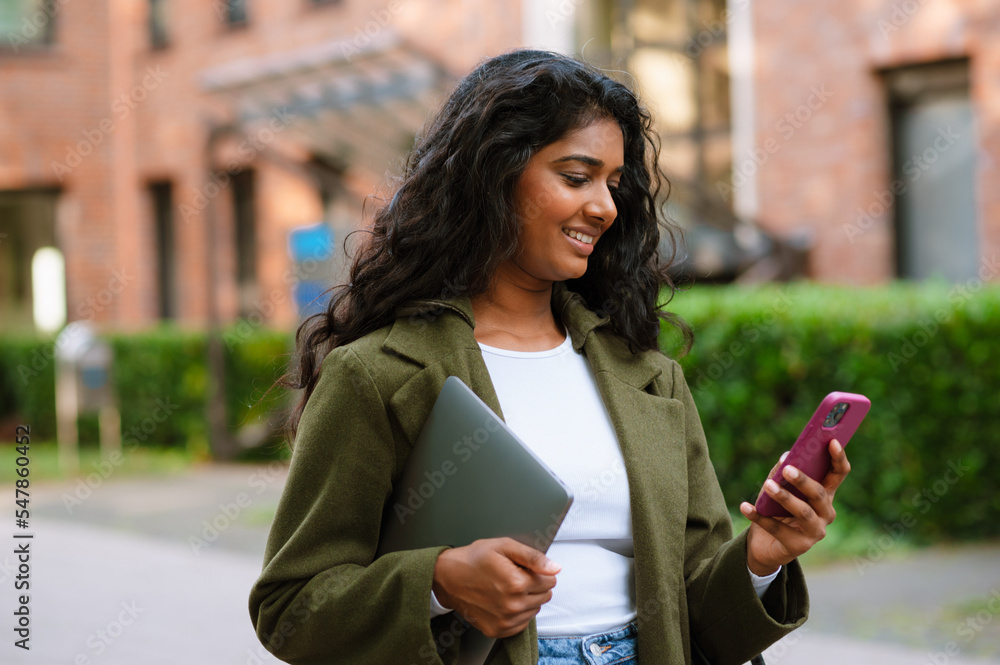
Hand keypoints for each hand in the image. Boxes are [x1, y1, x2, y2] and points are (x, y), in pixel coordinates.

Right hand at [432, 537, 559, 638]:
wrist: (448, 577)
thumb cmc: (474, 559)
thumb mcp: (504, 546)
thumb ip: (533, 557)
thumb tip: (555, 568)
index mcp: (516, 583)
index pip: (550, 580)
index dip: (539, 571)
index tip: (523, 568)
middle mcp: (512, 606)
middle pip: (545, 596)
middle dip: (534, 585)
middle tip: (513, 575)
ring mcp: (505, 621)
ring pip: (535, 610)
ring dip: (526, 599)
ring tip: (505, 588)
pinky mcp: (498, 630)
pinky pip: (522, 623)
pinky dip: (517, 612)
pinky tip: (503, 601)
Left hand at [739, 439, 851, 574]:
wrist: (765, 545)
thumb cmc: (775, 510)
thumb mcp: (778, 487)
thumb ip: (782, 471)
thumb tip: (786, 456)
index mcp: (825, 495)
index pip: (838, 474)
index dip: (838, 458)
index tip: (832, 441)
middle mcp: (826, 513)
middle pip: (819, 494)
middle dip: (803, 481)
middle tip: (788, 469)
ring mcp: (815, 532)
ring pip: (803, 512)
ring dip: (784, 497)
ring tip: (767, 485)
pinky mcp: (799, 547)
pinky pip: (777, 528)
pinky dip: (759, 517)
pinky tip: (745, 506)